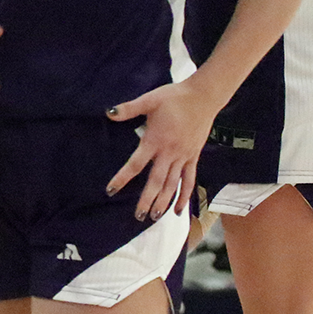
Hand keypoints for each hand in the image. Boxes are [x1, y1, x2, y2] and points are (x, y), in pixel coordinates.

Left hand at [105, 81, 223, 218]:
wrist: (203, 97)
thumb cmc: (174, 97)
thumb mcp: (149, 100)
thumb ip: (129, 108)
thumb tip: (108, 112)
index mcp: (155, 140)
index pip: (136, 164)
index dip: (123, 178)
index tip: (111, 190)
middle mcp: (169, 152)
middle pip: (156, 181)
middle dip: (147, 200)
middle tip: (138, 216)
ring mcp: (183, 157)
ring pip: (173, 184)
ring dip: (164, 201)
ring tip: (155, 217)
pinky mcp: (194, 157)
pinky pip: (189, 180)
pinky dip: (184, 195)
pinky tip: (178, 209)